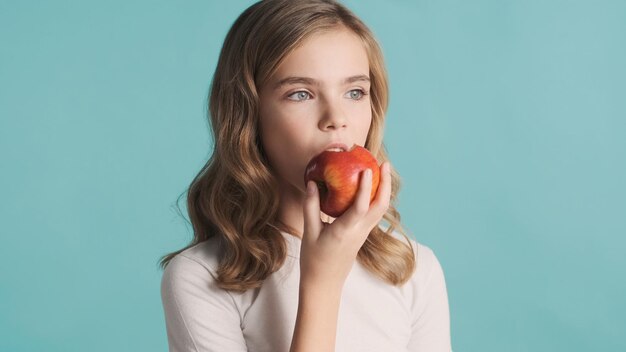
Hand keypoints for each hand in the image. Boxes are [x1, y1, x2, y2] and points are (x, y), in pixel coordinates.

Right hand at [299, 161, 391, 290]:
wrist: (324, 283)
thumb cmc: (314, 259)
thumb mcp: (309, 232)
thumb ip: (311, 207)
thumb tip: (312, 183)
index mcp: (344, 232)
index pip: (361, 208)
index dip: (366, 188)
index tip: (366, 169)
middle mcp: (359, 232)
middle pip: (381, 206)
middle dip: (385, 184)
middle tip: (384, 164)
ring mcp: (363, 234)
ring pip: (381, 210)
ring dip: (385, 190)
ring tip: (382, 170)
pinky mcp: (363, 235)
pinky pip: (375, 214)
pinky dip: (377, 198)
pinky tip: (373, 187)